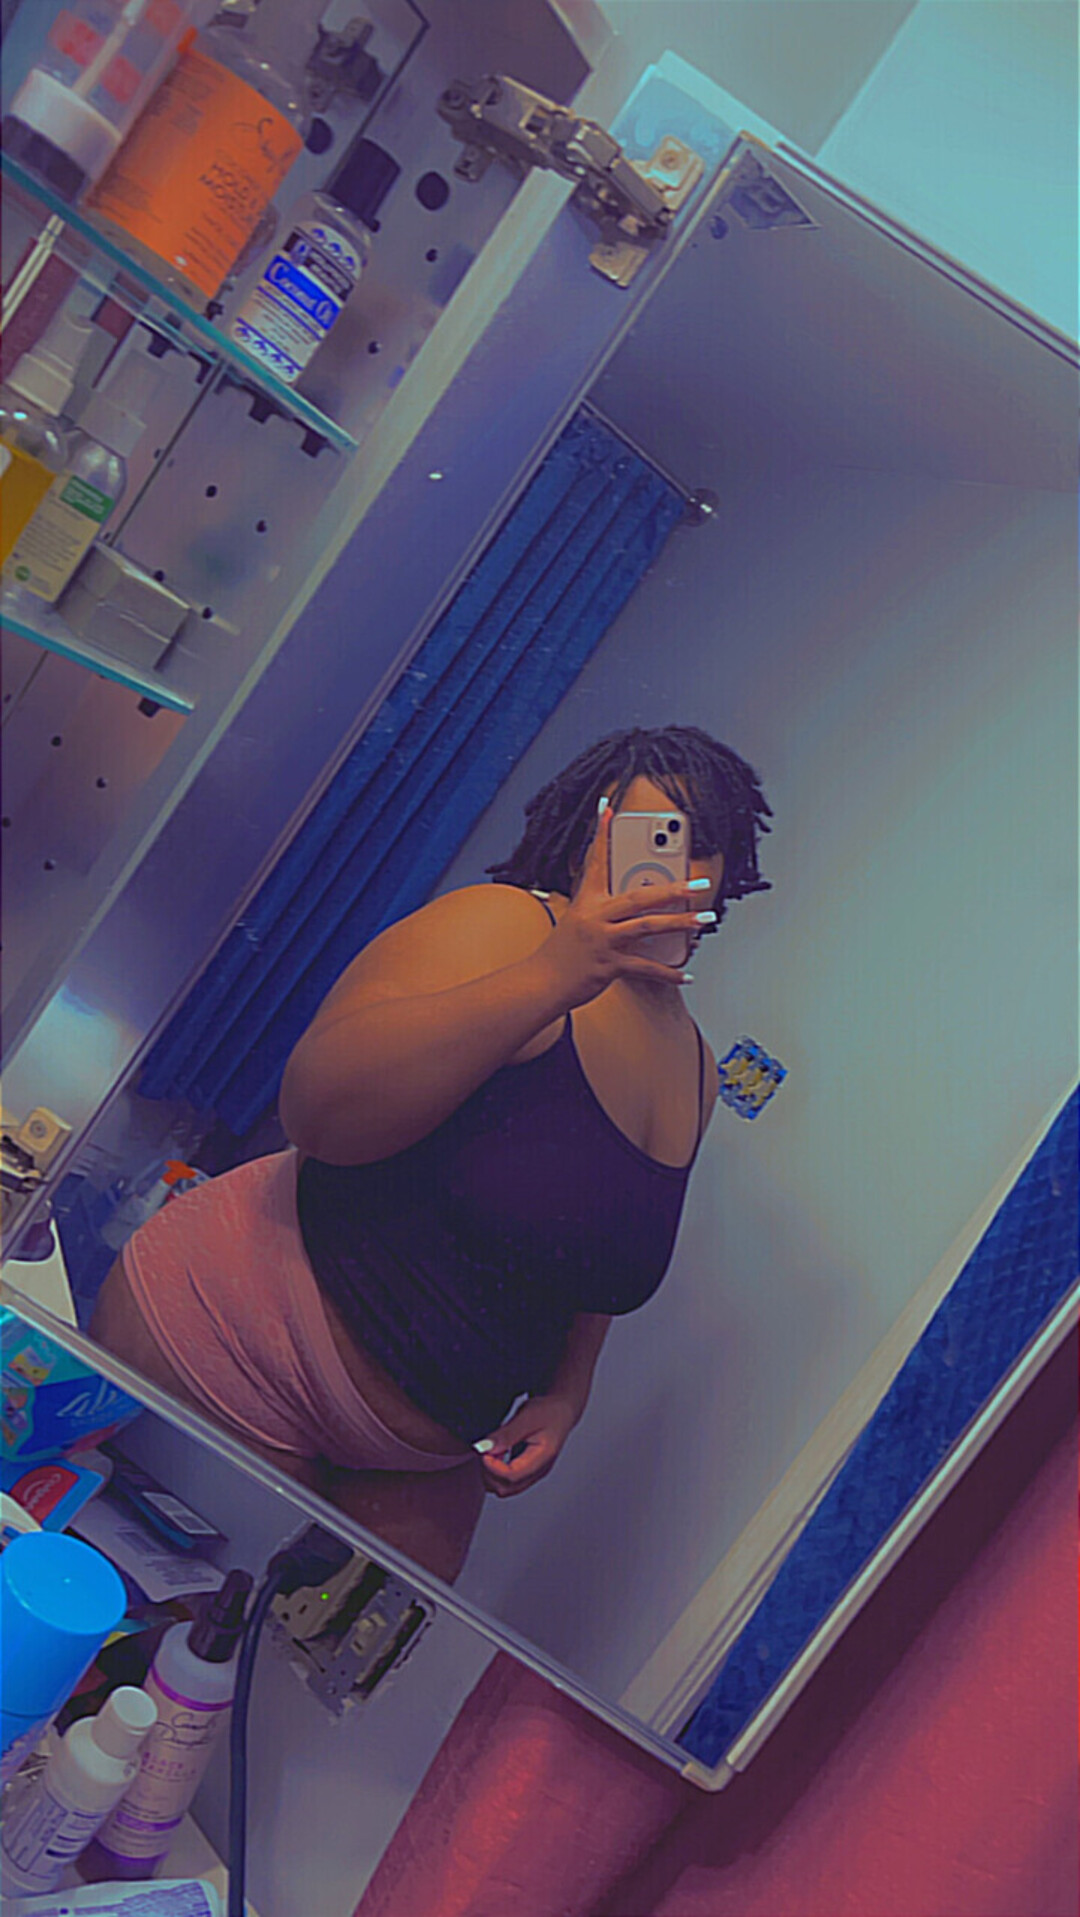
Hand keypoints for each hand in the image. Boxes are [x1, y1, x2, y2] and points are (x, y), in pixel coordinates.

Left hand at [476, 1395, 577, 1497]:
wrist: (562, 1410)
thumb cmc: (549, 1411)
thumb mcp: (527, 1416)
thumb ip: (507, 1434)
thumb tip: (486, 1447)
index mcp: (541, 1459)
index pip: (511, 1476)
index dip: (492, 1466)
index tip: (484, 1451)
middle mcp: (538, 1471)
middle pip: (506, 1487)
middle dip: (489, 1472)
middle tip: (485, 1450)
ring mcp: (533, 1473)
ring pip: (504, 1488)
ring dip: (492, 1473)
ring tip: (492, 1451)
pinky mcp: (528, 1471)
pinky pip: (507, 1481)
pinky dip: (496, 1471)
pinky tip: (496, 1454)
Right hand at [536, 802, 711, 1008]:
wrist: (541, 982)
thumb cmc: (562, 953)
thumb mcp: (577, 921)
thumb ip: (605, 911)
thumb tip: (639, 908)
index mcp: (587, 902)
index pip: (596, 861)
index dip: (601, 834)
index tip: (607, 808)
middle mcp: (595, 917)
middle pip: (639, 896)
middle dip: (673, 888)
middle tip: (699, 883)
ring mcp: (602, 941)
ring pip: (647, 926)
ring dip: (680, 923)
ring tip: (704, 919)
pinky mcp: (608, 965)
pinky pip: (645, 968)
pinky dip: (668, 973)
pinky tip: (687, 975)